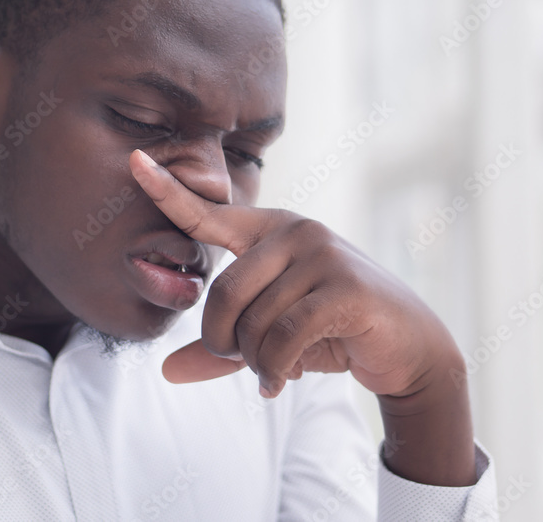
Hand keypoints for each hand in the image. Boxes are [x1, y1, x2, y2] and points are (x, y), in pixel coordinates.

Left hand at [128, 149, 456, 399]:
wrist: (408, 347)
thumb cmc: (332, 332)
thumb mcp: (271, 336)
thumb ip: (222, 348)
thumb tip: (167, 371)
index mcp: (272, 231)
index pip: (210, 214)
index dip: (169, 192)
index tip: (134, 162)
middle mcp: (296, 232)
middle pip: (223, 292)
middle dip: (223, 342)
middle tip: (242, 363)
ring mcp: (323, 255)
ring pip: (254, 322)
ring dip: (255, 363)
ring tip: (272, 371)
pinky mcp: (345, 288)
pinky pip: (284, 337)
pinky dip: (274, 371)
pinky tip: (282, 381)